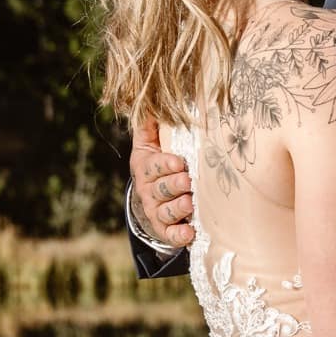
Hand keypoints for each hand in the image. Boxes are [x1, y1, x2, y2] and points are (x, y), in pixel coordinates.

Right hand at [131, 118, 195, 246]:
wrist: (151, 197)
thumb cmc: (157, 163)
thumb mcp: (150, 143)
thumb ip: (150, 125)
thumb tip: (150, 101)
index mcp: (145, 168)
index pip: (153, 166)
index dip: (165, 164)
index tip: (179, 161)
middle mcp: (148, 191)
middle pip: (160, 189)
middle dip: (174, 184)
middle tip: (188, 181)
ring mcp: (155, 211)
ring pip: (165, 211)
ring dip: (177, 208)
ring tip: (190, 203)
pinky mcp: (164, 229)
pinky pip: (170, 234)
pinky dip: (179, 235)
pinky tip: (190, 233)